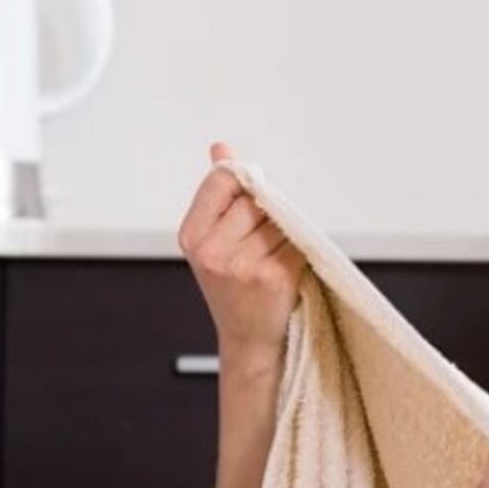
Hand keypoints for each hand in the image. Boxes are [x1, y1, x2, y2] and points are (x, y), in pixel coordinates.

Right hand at [178, 141, 306, 368]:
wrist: (247, 339)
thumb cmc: (232, 286)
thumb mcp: (213, 239)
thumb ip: (218, 194)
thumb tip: (220, 148)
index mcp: (192, 236)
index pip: (222, 180)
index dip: (243, 183)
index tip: (249, 197)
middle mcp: (213, 252)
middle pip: (253, 199)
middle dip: (264, 211)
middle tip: (260, 239)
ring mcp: (244, 267)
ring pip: (278, 218)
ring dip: (283, 230)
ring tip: (269, 255)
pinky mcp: (275, 277)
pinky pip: (296, 241)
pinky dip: (297, 248)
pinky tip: (284, 266)